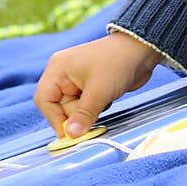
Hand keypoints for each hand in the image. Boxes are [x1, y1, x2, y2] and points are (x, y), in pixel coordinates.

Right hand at [33, 31, 162, 138]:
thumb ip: (83, 114)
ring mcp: (77, 81)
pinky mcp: (91, 87)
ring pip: (74, 109)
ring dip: (88, 112)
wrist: (142, 50)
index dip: (55, 119)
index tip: (70, 133)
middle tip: (94, 113)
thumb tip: (70, 135)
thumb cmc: (118, 62)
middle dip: (76, 115)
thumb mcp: (99, 91)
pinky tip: (107, 98)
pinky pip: (86, 107)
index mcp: (58, 69)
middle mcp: (64, 75)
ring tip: (104, 100)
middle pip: (59, 107)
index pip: (44, 100)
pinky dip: (95, 109)